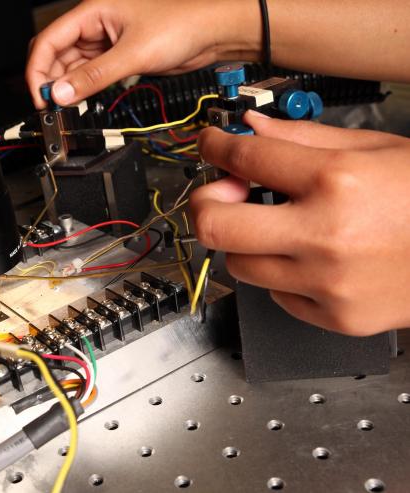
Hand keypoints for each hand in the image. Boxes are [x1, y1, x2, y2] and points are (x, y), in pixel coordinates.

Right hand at [25, 0, 260, 108]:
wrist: (211, 35)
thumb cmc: (181, 26)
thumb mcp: (132, 54)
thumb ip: (94, 76)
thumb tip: (62, 92)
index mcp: (92, 11)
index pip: (49, 40)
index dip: (38, 69)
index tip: (40, 96)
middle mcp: (94, 25)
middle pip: (55, 54)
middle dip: (48, 79)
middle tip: (50, 105)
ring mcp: (103, 42)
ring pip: (70, 66)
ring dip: (65, 86)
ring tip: (65, 107)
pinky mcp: (115, 57)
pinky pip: (88, 73)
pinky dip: (81, 88)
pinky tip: (80, 100)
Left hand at [190, 111, 409, 334]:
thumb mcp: (376, 148)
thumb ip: (304, 138)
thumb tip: (252, 128)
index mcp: (337, 181)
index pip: (243, 158)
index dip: (216, 146)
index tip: (212, 144)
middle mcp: (325, 235)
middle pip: (214, 224)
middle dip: (205, 203)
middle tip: (220, 194)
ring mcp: (328, 284)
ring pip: (238, 264)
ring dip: (244, 240)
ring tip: (274, 226)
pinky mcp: (336, 317)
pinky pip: (275, 295)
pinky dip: (279, 274)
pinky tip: (305, 258)